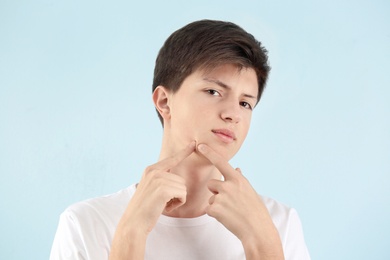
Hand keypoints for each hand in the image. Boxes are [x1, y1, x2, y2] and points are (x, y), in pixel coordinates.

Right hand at [120, 141, 195, 234]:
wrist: (133, 223)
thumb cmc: (144, 209)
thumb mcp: (151, 189)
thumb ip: (161, 180)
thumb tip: (177, 180)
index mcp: (151, 170)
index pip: (172, 159)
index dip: (184, 152)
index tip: (193, 143)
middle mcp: (154, 171)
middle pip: (181, 180)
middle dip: (176, 193)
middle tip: (162, 202)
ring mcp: (158, 179)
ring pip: (183, 188)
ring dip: (177, 200)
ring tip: (162, 205)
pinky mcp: (163, 189)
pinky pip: (183, 194)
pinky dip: (178, 204)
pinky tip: (165, 208)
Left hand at [197, 143, 283, 258]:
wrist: (257, 230)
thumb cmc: (255, 211)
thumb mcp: (250, 191)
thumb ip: (240, 180)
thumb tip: (237, 169)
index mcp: (238, 179)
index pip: (221, 162)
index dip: (209, 153)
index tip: (200, 145)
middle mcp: (228, 186)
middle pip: (211, 184)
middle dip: (216, 192)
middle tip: (230, 203)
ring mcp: (221, 197)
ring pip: (210, 198)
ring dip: (217, 205)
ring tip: (231, 212)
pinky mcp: (214, 209)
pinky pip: (209, 209)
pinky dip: (215, 214)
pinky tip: (227, 218)